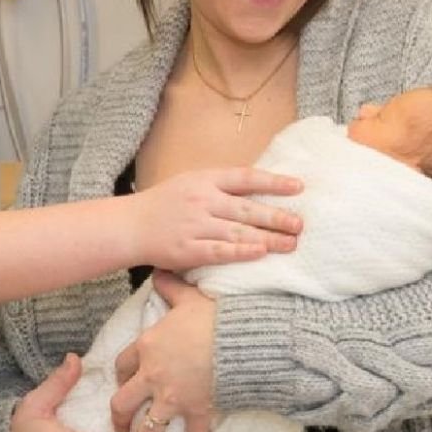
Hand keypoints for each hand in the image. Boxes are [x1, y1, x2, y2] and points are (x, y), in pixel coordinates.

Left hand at [112, 271, 215, 431]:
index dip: (119, 375)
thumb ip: (169, 287)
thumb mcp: (186, 296)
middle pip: (123, 403)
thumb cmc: (211, 314)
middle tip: (119, 427)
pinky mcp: (196, 409)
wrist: (237, 337)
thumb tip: (159, 272)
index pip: (121, 364)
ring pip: (148, 428)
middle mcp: (152, 376)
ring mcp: (172, 396)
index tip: (121, 382)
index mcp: (146, 347)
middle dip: (119, 418)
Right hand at [133, 166, 301, 272]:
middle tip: (300, 224)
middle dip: (277, 216)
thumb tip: (259, 187)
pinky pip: (219, 251)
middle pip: (247, 208)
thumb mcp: (191, 182)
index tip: (298, 187)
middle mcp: (202, 200)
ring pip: (238, 232)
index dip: (273, 182)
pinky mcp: (188, 249)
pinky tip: (260, 253)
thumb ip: (220, 185)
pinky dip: (241, 252)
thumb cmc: (165, 204)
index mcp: (204, 180)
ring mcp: (195, 225)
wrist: (130, 225)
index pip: (245, 177)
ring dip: (267, 239)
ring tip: (290, 244)